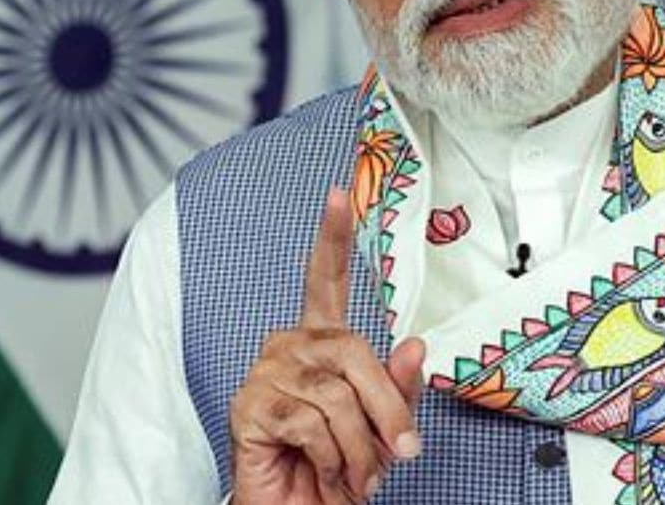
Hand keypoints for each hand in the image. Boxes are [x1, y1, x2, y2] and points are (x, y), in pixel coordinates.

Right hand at [230, 188, 425, 503]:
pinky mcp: (250, 408)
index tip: (341, 192)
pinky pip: (313, 423)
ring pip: (338, 395)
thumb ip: (398, 387)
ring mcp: (266, 375)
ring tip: (353, 472)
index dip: (334, 236)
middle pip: (353, 352)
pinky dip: (334, 458)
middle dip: (386, 408)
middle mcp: (289, 348)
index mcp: (322, 343)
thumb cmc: (338, 469)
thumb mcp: (383, 427)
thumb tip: (414, 345)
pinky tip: (323, 471)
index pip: (326, 280)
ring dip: (361, 446)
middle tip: (400, 452)